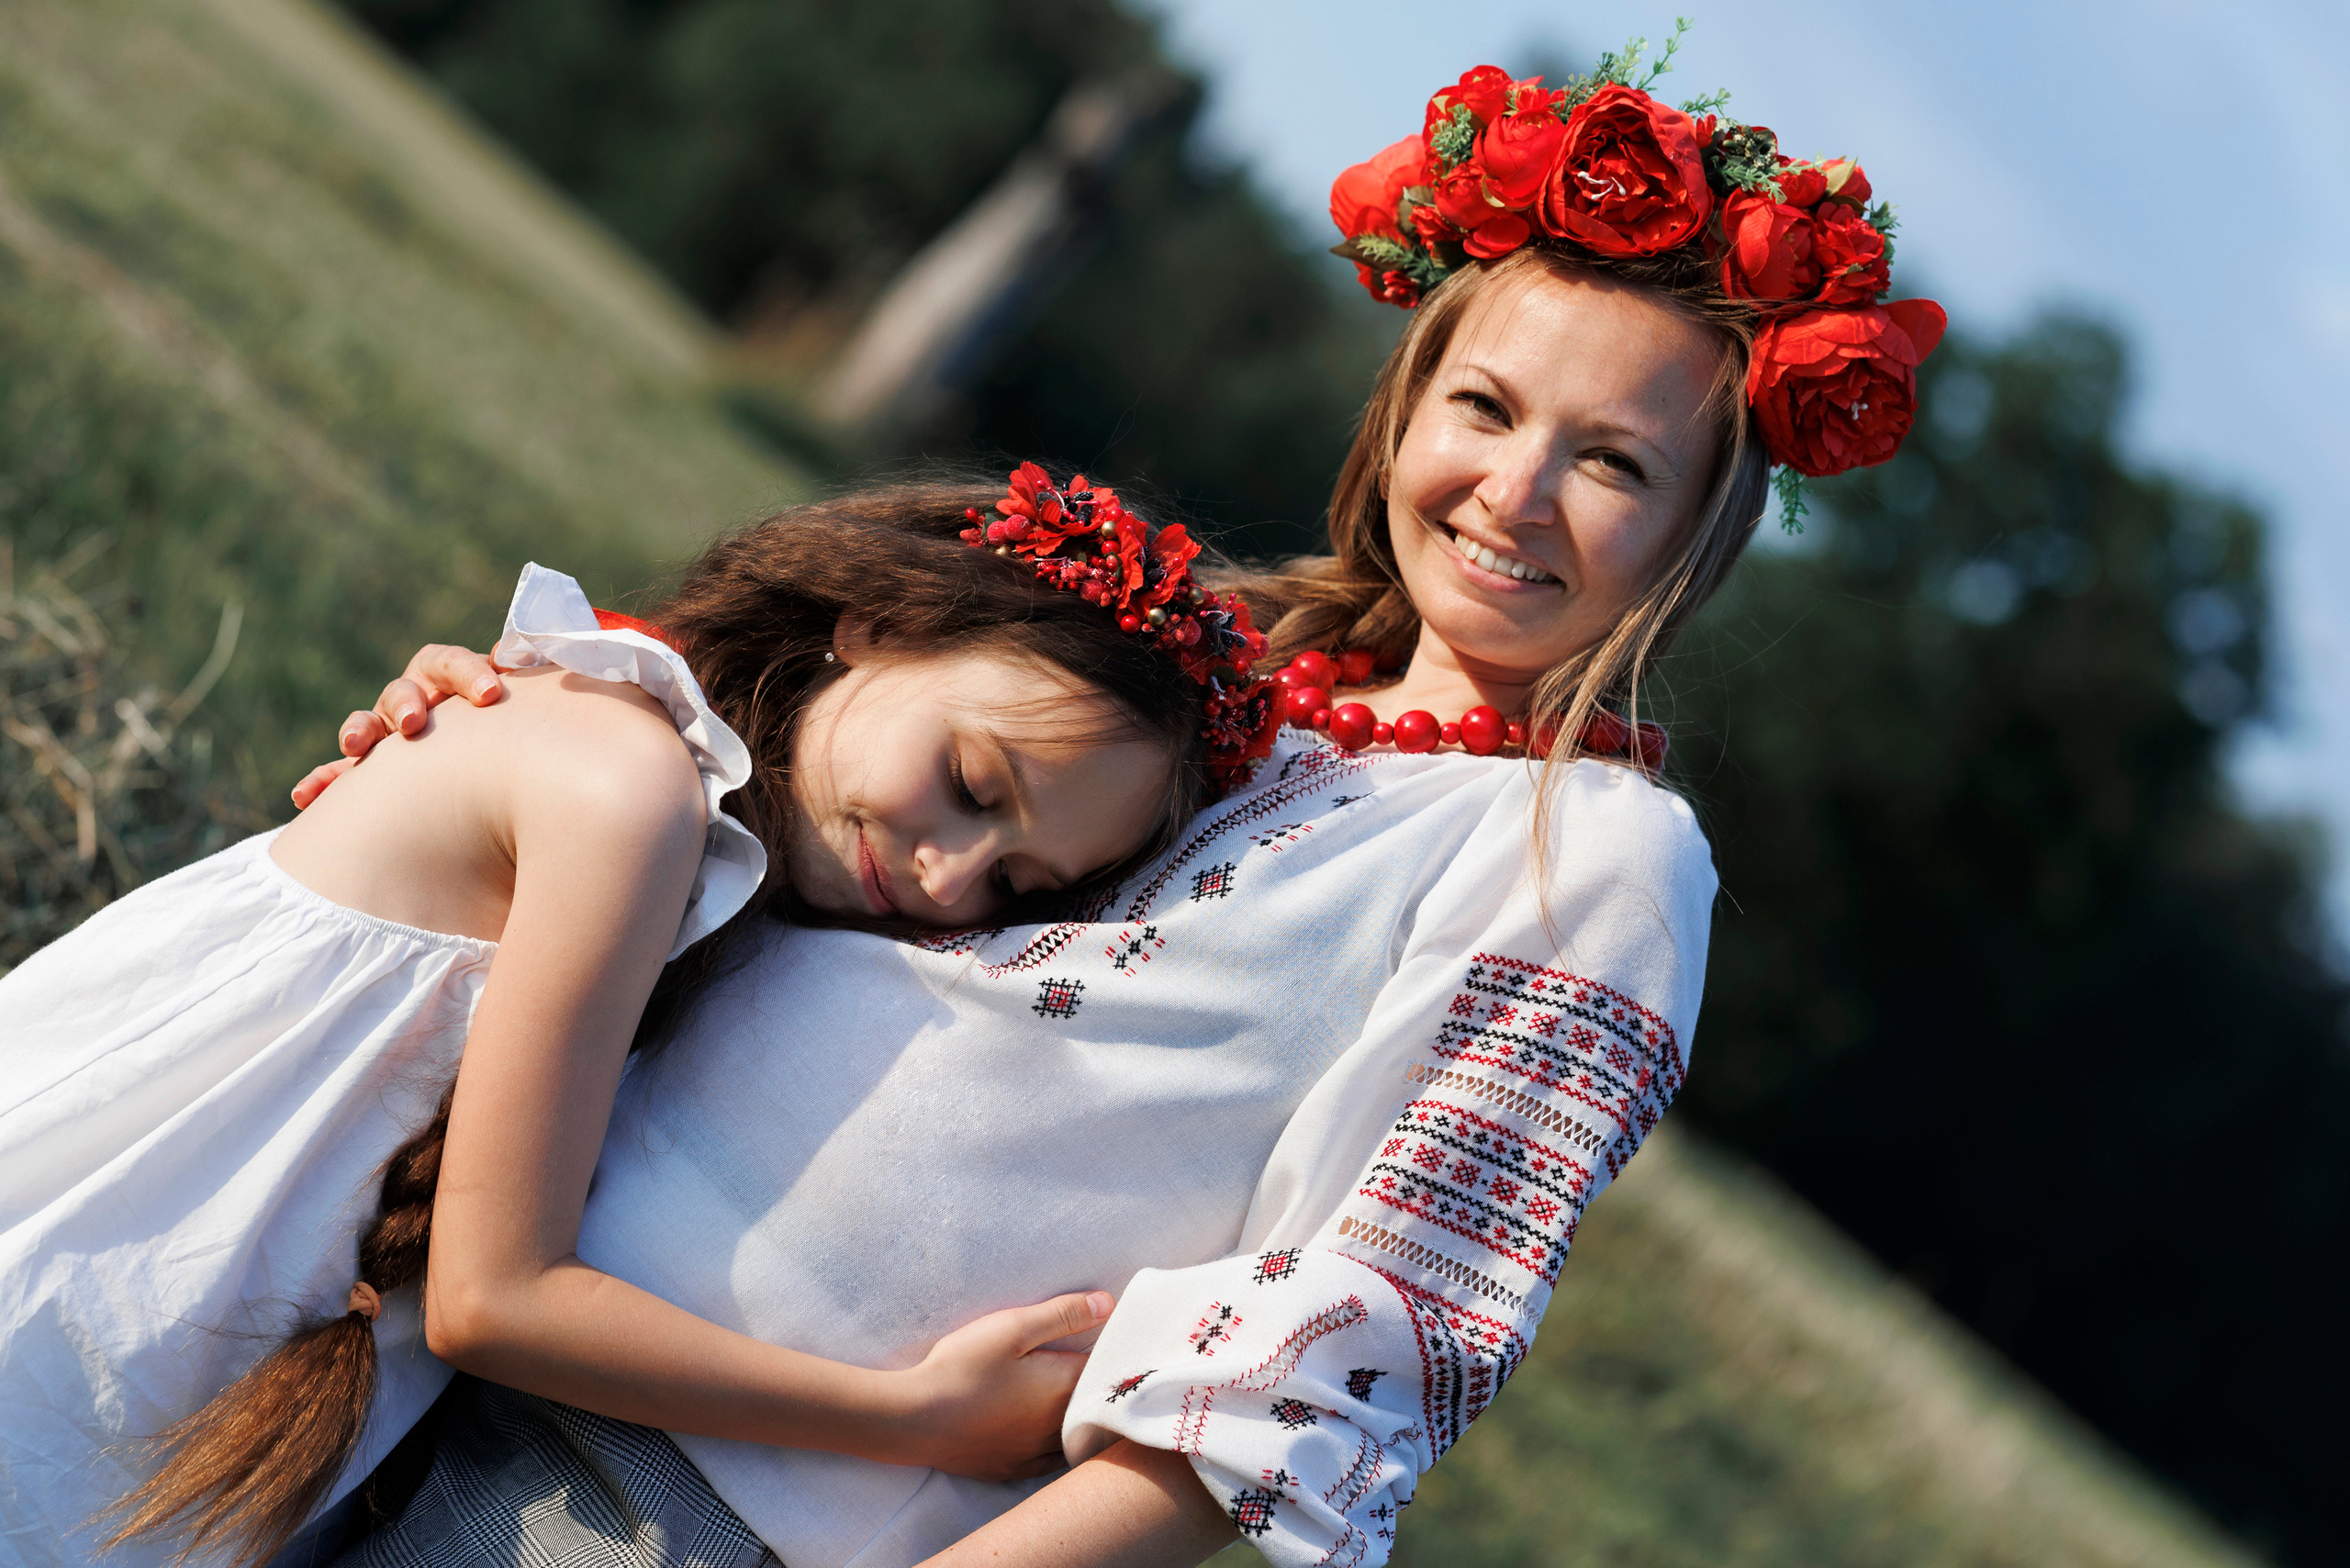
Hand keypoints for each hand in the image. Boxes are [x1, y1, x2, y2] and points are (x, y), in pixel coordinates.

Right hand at [290, 644, 508, 807]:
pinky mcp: (367, 767)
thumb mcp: (516, 709)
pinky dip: (323, 782)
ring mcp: (386, 731)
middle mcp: (413, 699)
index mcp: (447, 679)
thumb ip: (518, 686)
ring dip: (358, 730)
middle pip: (402, 689)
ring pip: (366, 723)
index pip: (449, 663)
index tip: (490, 693)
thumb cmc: (508, 733)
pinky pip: (339, 773)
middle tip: (414, 722)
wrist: (486, 771)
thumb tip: (513, 658)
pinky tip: (305, 796)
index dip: (468, 673)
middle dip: (405, 702)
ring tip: (354, 745)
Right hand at [891, 1291, 1114, 1481]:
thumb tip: (1110, 1304)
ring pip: (1076, 1439)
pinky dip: (1058, 1447)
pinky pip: (1050, 1461)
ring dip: (1082, 1421)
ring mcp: (1034, 1452)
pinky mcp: (1011, 1468)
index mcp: (1063, 1388)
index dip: (1111, 1356)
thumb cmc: (963, 1367)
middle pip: (1094, 1408)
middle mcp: (1057, 1426)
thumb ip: (1063, 1314)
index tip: (1114, 1344)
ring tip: (1080, 1403)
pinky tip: (1052, 1437)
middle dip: (1099, 1390)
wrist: (914, 1419)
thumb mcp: (1013, 1327)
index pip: (1105, 1373)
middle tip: (1098, 1370)